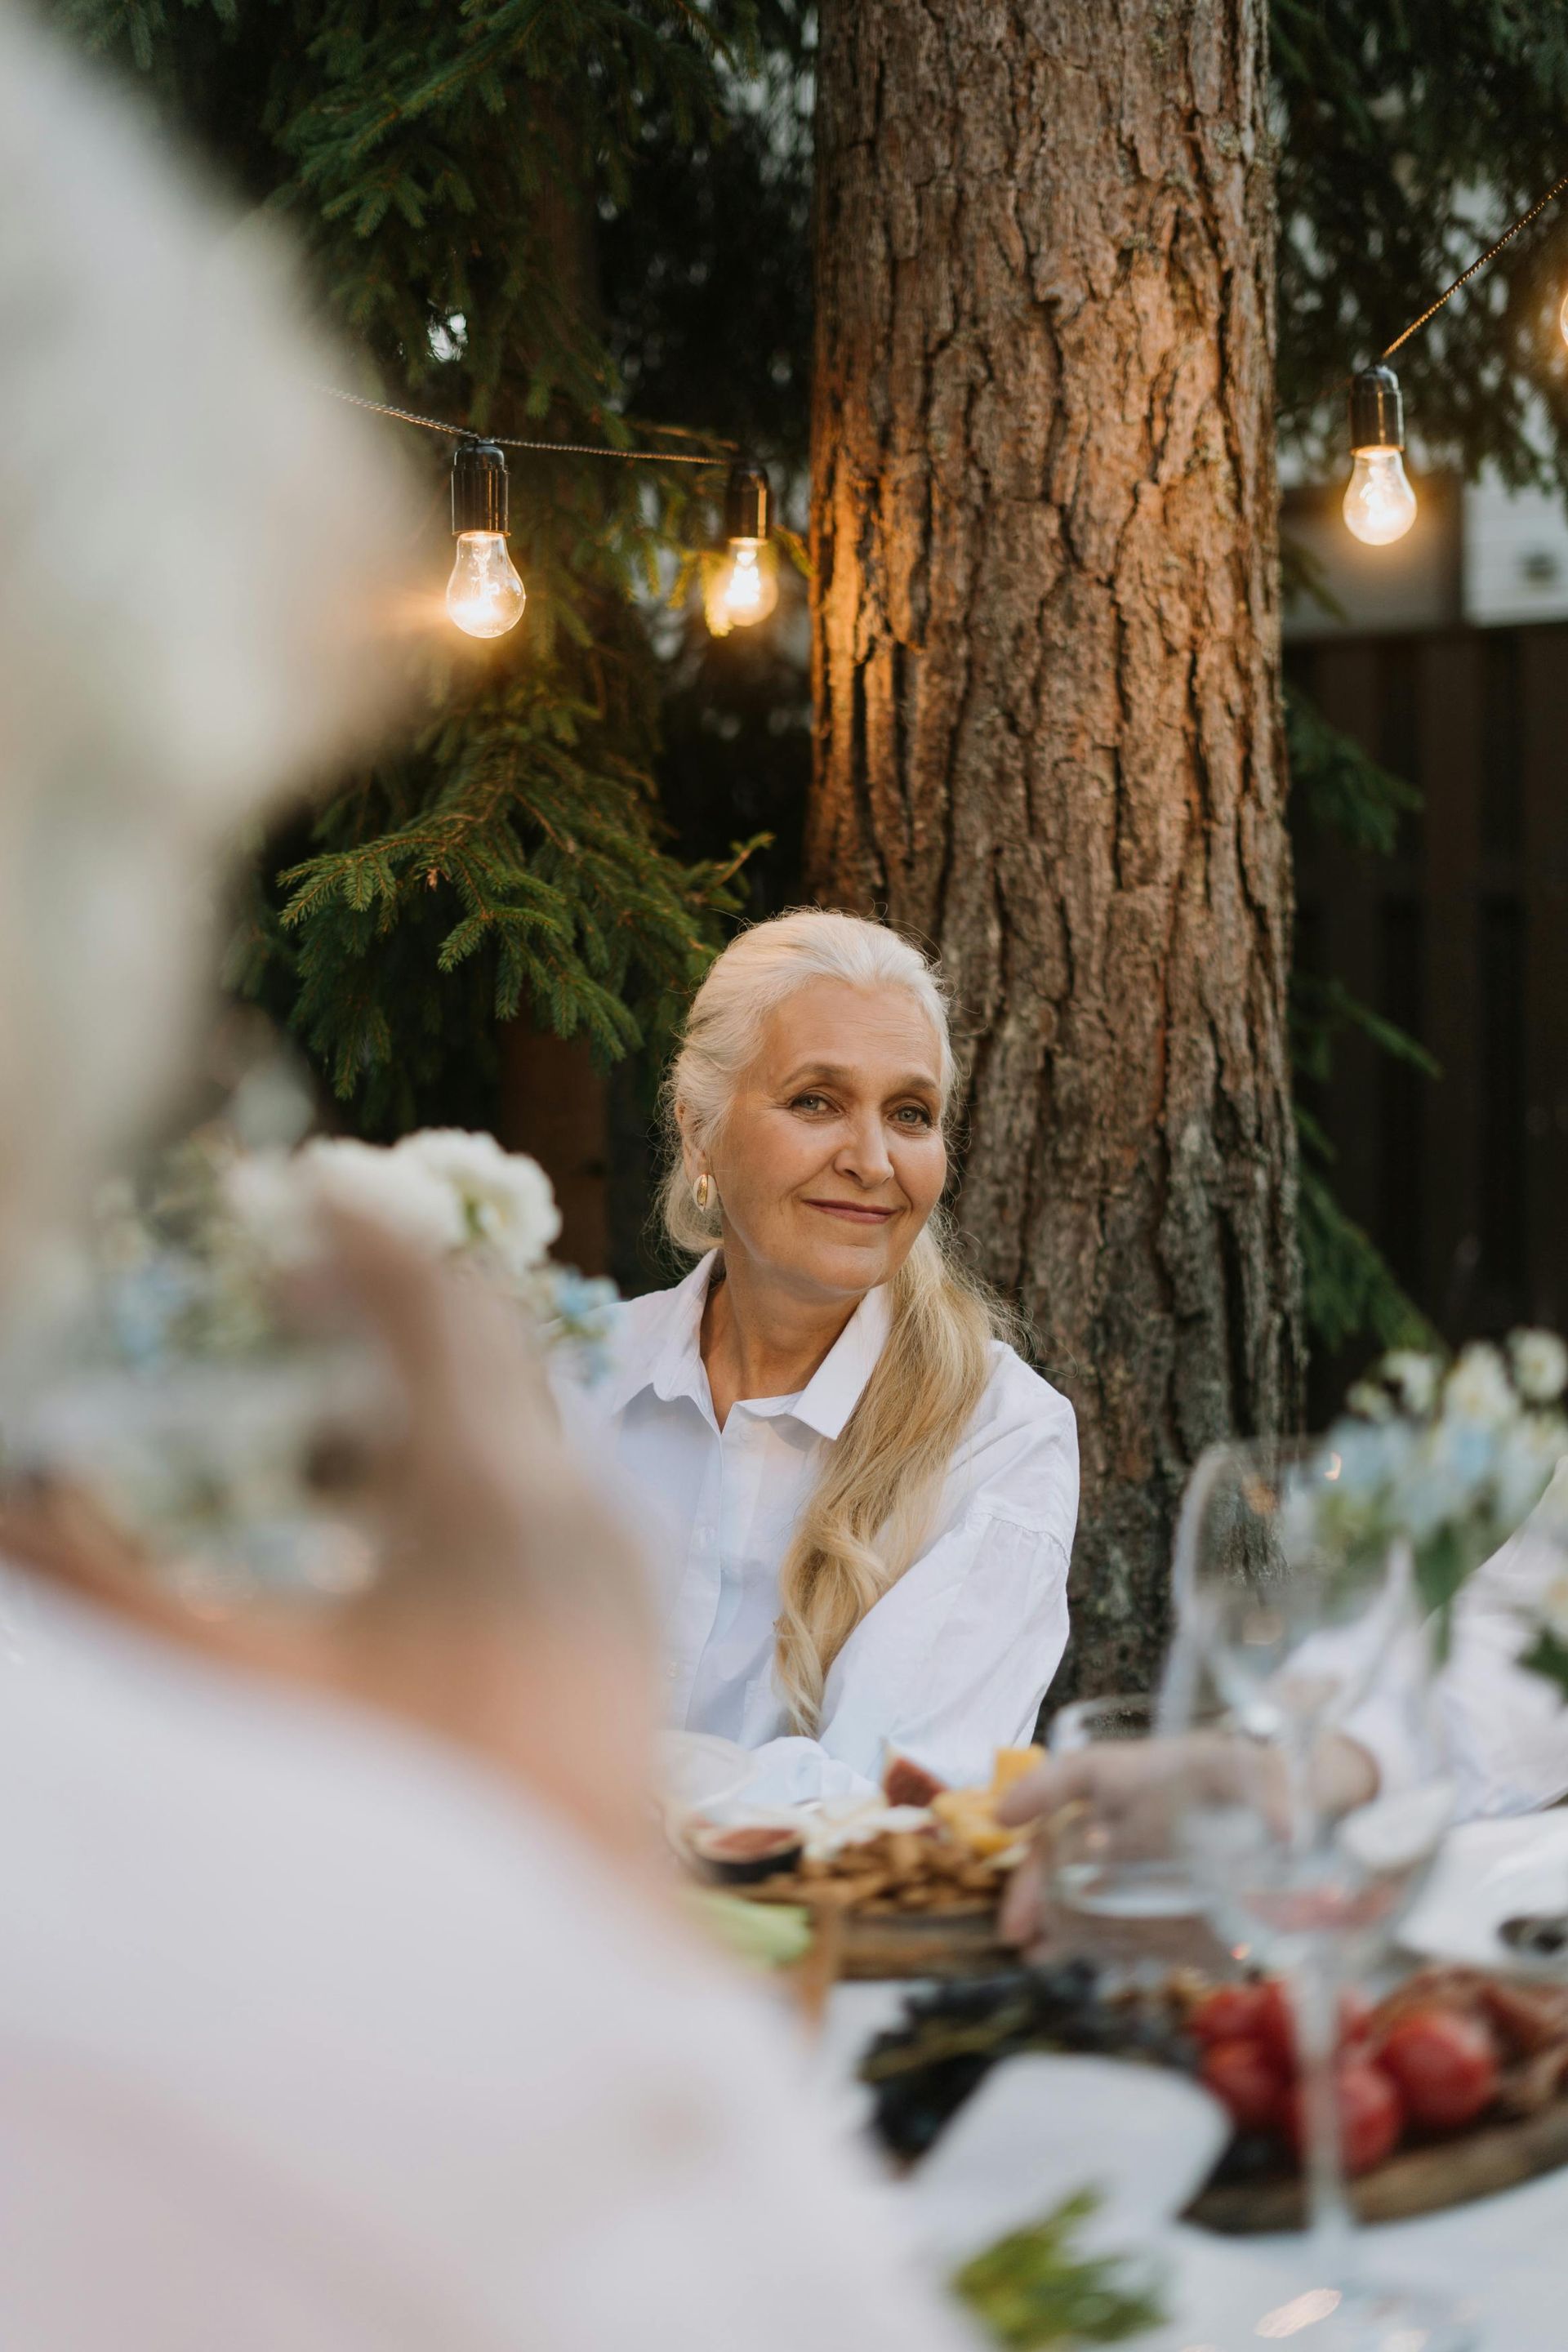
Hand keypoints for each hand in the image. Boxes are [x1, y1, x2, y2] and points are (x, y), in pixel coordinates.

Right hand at [2, 1210, 661, 1868]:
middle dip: (381, 1299)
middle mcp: (574, 1506)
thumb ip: (112, 1590)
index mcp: (491, 1498)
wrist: (571, 1975)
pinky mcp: (624, 1618)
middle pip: (483, 1341)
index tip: (295, 1187)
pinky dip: (460, 1466)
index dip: (357, 1230)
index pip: (430, 1301)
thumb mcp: (238, 1701)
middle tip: (286, 1283)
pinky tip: (374, 1530)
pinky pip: (544, 1490)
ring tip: (309, 1416)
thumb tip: (15, 1500)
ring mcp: (614, 1563)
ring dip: (417, 1393)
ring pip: (516, 1420)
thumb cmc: (399, 1839)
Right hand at [992, 1730, 1380, 1950]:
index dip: (1041, 1789)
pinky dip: (1099, 1938)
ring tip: (1038, 1953)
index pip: (1084, 1772)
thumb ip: (1276, 1798)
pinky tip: (1085, 1959)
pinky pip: (1119, 1915)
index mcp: (1146, 1774)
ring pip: (1083, 1883)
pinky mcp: (1162, 1893)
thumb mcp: (1274, 1776)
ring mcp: (1141, 1857)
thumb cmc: (1269, 1773)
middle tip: (1017, 1928)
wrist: (1297, 1804)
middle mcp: (1132, 1815)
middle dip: (1036, 1882)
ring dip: (1059, 1918)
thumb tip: (1286, 1830)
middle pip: (1068, 1840)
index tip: (1004, 1816)